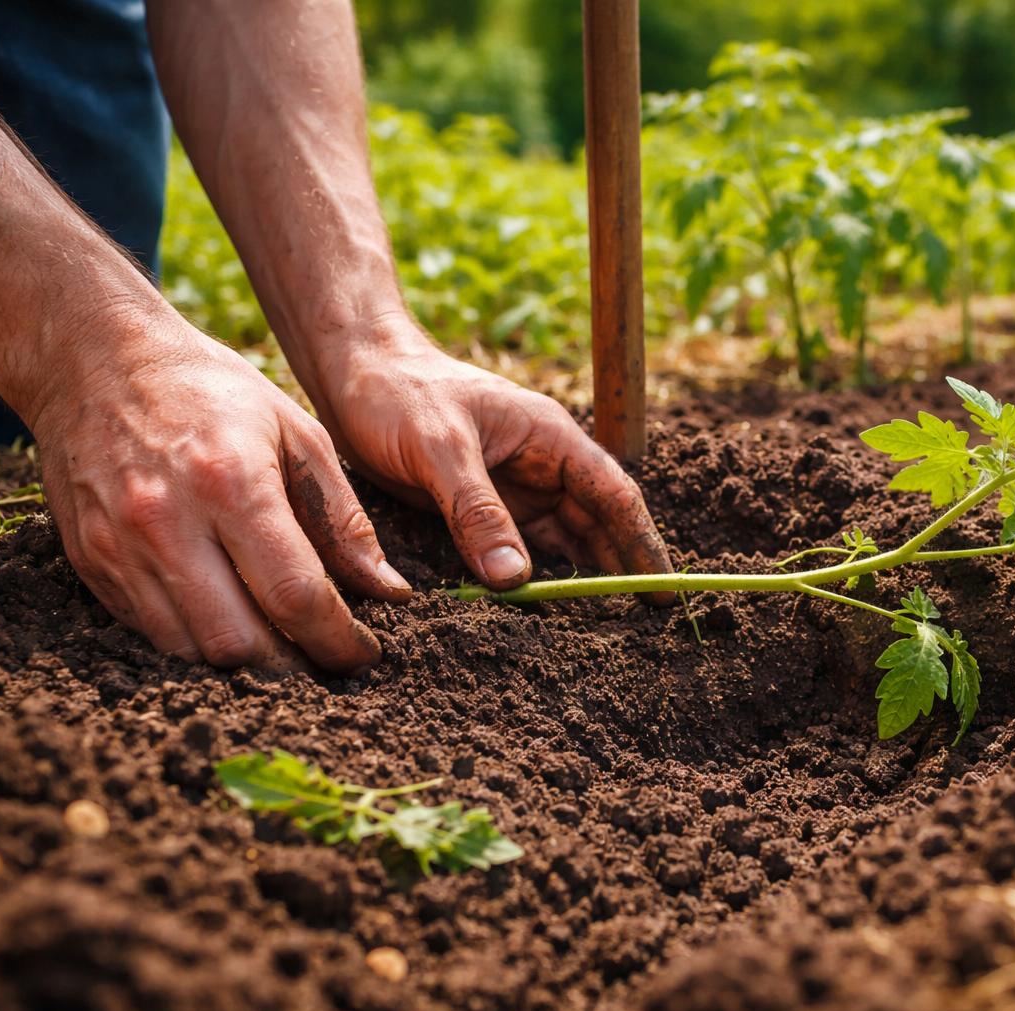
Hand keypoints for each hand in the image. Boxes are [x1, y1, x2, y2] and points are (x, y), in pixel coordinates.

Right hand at [29, 320, 411, 672]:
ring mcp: (119, 546)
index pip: (294, 596)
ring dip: (245, 664)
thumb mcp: (299, 433)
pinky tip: (231, 620)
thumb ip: (344, 519)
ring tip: (283, 646)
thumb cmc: (214, 392)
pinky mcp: (89, 561)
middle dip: (294, 666)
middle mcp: (168, 522)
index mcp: (232, 484)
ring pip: (191, 651)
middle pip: (240, 643)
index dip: (337, 641)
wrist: (99, 360)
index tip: (364, 654)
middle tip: (326, 659)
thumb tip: (390, 592)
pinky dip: (197, 641)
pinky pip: (151, 632)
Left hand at [314, 325, 673, 598]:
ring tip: (600, 634)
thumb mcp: (440, 448)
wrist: (350, 372)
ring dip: (578, 583)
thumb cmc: (398, 392)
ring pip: (559, 545)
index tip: (664, 591)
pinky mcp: (479, 510)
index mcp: (550, 438)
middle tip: (641, 631)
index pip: (614, 496)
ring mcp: (512, 491)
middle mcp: (541, 466)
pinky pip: (516, 553)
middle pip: (595, 527)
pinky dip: (531, 584)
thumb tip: (515, 581)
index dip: (643, 544)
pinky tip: (539, 617)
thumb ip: (477, 512)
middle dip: (618, 573)